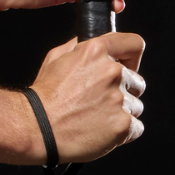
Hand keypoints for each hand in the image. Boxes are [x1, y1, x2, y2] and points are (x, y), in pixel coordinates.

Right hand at [29, 32, 145, 163]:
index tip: (127, 67)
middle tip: (100, 99)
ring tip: (96, 117)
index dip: (131, 57)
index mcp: (95, 51)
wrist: (37, 127)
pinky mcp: (123, 124)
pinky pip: (136, 127)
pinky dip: (122, 131)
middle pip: (137, 80)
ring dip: (122, 111)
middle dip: (124, 90)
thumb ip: (81, 48)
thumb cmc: (44, 96)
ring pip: (136, 105)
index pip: (134, 44)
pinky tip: (101, 130)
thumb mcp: (55, 58)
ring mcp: (119, 99)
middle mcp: (111, 72)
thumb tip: (96, 45)